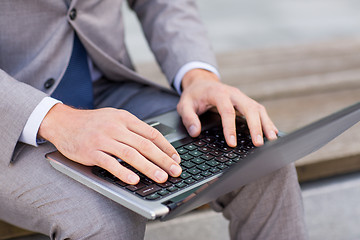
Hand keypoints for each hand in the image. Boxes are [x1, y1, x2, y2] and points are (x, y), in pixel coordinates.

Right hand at [39, 104, 181, 184]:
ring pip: (130, 154)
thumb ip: (132, 128)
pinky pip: (109, 163)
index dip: (166, 147)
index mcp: (125, 118)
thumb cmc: (92, 122)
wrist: (63, 121)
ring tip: (161, 177)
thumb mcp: (115, 118)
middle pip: (145, 145)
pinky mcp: (90, 151)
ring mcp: (103, 139)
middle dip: (163, 159)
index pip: (151, 133)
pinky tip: (134, 179)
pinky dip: (123, 172)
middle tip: (175, 171)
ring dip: (148, 167)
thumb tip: (155, 143)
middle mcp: (116, 127)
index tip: (176, 158)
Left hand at [177, 69, 278, 146]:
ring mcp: (242, 98)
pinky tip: (272, 133)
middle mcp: (234, 94)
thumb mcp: (184, 104)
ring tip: (272, 140)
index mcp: (218, 93)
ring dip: (266, 124)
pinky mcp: (246, 102)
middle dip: (255, 126)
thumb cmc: (194, 95)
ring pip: (258, 109)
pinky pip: (259, 111)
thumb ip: (188, 117)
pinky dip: (267, 121)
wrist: (201, 83)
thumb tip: (195, 132)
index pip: (227, 111)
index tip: (232, 143)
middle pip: (249, 108)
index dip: (230, 128)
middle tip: (258, 144)